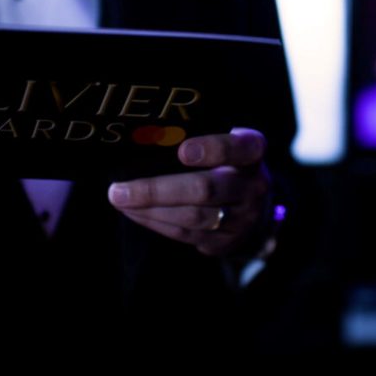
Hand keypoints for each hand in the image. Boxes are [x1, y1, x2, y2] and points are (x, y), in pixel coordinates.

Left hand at [107, 127, 270, 255]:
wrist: (257, 208)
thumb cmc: (228, 163)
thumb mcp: (227, 141)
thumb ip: (199, 135)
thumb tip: (146, 134)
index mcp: (252, 152)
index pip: (236, 148)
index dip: (211, 150)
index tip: (182, 151)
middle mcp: (252, 187)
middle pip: (204, 189)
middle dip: (157, 191)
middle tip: (119, 190)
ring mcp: (241, 218)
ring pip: (191, 216)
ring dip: (149, 209)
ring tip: (120, 199)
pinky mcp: (225, 241)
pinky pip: (186, 234)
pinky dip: (155, 222)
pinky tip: (135, 212)